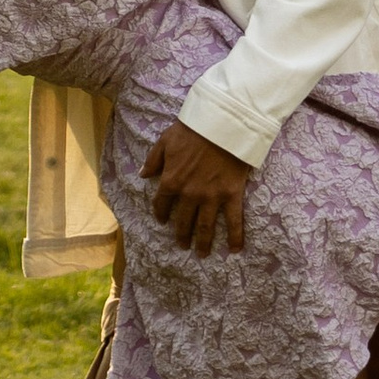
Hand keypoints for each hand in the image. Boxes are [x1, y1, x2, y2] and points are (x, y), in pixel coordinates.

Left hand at [143, 122, 252, 255]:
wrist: (222, 125)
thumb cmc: (192, 129)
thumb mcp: (165, 140)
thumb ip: (153, 160)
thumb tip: (143, 175)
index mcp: (171, 181)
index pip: (161, 204)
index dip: (160, 214)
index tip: (162, 221)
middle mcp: (189, 195)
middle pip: (183, 221)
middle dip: (182, 235)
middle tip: (182, 245)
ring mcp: (211, 197)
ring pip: (205, 226)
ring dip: (203, 242)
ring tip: (202, 254)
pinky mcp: (231, 195)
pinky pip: (233, 221)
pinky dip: (235, 237)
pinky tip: (235, 250)